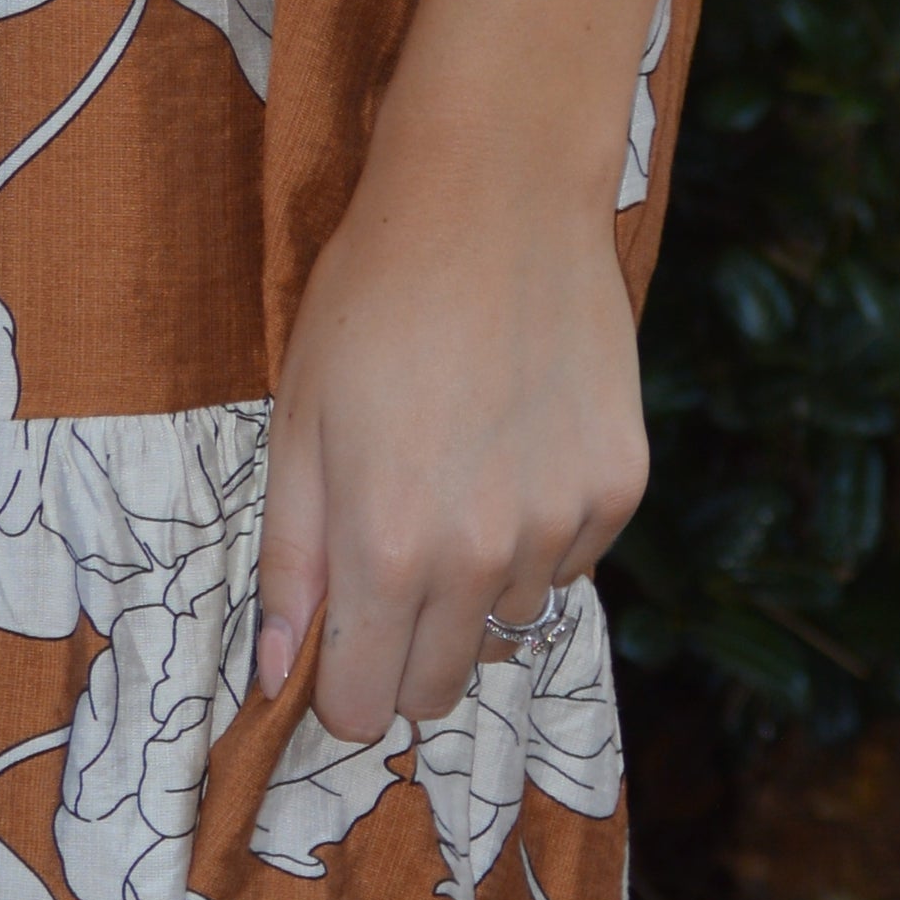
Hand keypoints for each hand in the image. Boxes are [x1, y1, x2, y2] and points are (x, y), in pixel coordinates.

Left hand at [250, 100, 648, 747]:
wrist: (494, 193)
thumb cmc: (374, 295)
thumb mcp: (297, 420)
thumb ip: (290, 559)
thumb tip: (279, 675)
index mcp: (388, 547)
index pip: (367, 707)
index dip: (341, 687)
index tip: (334, 645)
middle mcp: (484, 556)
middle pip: (441, 686)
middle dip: (404, 652)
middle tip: (388, 559)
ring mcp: (564, 524)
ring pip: (509, 623)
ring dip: (476, 586)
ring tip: (454, 478)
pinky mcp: (621, 486)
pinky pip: (571, 563)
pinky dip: (539, 535)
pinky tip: (513, 449)